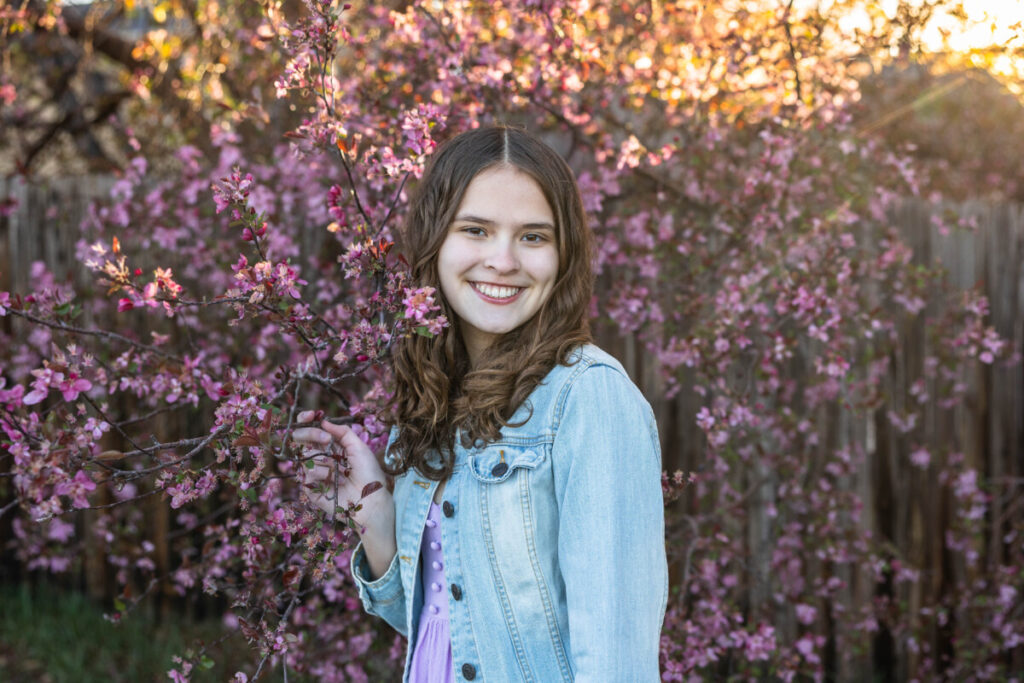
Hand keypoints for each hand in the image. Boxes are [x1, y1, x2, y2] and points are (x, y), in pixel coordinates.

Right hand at [292, 411, 392, 534]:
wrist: (371, 501)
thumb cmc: (369, 474)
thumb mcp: (360, 447)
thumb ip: (343, 432)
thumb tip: (324, 421)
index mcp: (332, 447)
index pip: (312, 430)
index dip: (307, 421)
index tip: (310, 415)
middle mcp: (321, 458)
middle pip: (301, 439)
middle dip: (310, 435)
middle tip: (326, 441)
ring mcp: (314, 474)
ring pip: (304, 456)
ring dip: (322, 460)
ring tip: (338, 470)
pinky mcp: (311, 489)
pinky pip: (305, 474)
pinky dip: (319, 474)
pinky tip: (332, 480)